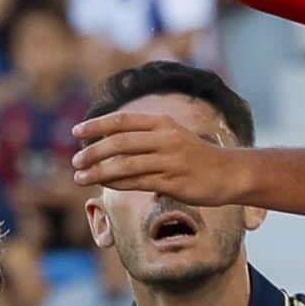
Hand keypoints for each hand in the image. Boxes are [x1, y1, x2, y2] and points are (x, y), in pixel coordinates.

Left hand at [70, 105, 251, 205]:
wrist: (229, 173)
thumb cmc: (195, 157)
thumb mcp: (172, 137)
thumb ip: (145, 138)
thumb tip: (109, 146)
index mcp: (163, 123)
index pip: (123, 120)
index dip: (96, 125)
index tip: (76, 132)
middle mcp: (165, 139)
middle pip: (119, 142)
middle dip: (92, 151)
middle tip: (74, 160)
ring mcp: (170, 161)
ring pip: (125, 165)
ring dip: (98, 171)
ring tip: (80, 177)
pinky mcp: (173, 182)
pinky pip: (137, 182)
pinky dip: (116, 183)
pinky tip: (103, 184)